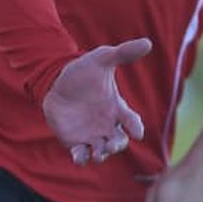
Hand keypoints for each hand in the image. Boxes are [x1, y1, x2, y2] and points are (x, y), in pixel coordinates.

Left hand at [41, 39, 150, 165]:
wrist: (55, 81)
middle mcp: (107, 125)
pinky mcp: (74, 141)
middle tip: (111, 144)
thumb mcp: (102, 59)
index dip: (136, 127)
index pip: (132, 122)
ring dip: (101, 155)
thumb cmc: (82, 71)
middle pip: (119, 142)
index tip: (137, 132)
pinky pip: (81, 155)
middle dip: (117, 145)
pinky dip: (81, 159)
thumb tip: (147, 42)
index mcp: (117, 109)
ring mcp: (91, 135)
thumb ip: (123, 53)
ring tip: (97, 153)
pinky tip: (79, 156)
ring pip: (102, 152)